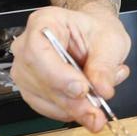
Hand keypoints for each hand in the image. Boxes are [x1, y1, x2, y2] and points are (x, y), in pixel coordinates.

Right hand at [10, 5, 131, 131]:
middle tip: (95, 111)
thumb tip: (101, 89)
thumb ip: (105, 65)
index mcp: (44, 22)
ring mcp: (26, 69)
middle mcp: (27, 46)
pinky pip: (45, 107)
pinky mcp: (31, 89)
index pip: (39, 51)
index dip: (58, 75)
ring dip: (72, 109)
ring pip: (41, 97)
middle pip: (39, 78)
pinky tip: (86, 107)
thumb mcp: (110, 41)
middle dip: (70, 100)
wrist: (92, 36)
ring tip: (98, 106)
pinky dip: (68, 112)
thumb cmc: (96, 31)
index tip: (82, 89)